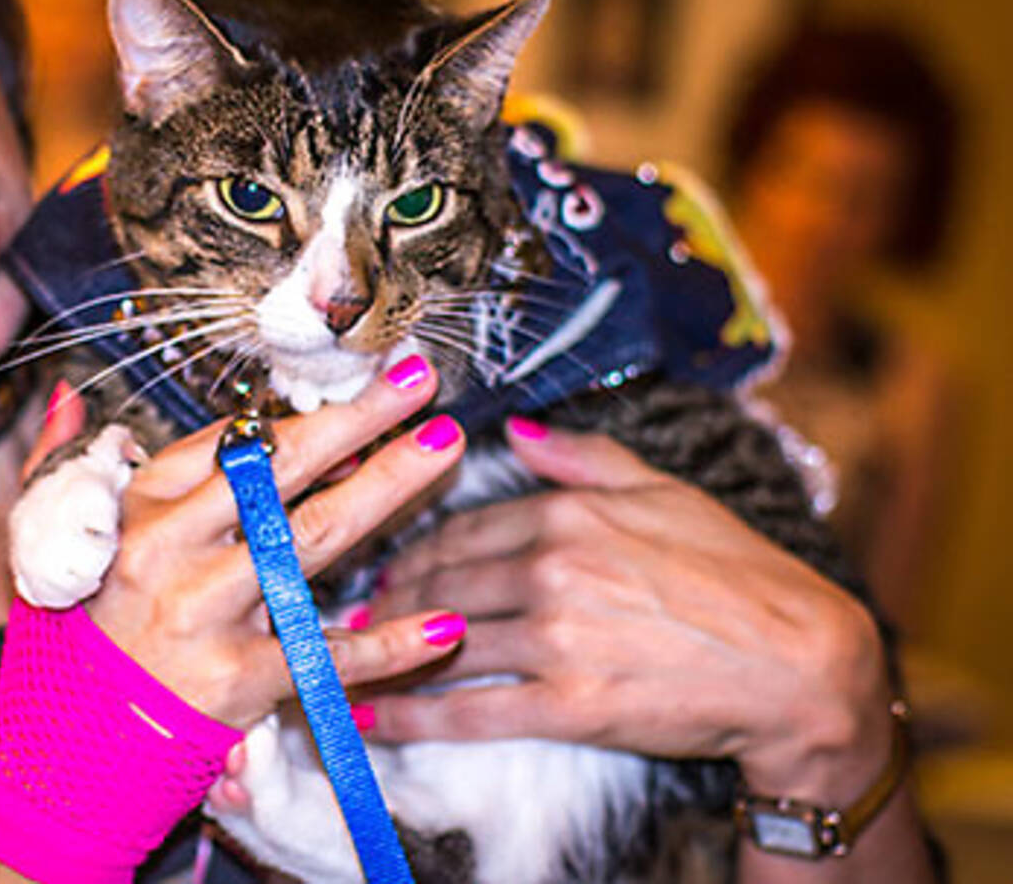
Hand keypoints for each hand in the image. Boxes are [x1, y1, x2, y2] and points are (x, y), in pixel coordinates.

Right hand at [27, 360, 470, 728]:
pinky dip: (392, 645)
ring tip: (442, 445)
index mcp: (135, 509)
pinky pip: (329, 654)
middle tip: (418, 380)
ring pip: (312, 537)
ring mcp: (207, 613)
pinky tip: (445, 626)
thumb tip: (68, 393)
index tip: (352, 381)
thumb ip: (60, 460)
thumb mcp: (44, 538)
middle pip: (279, 470)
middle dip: (356, 418)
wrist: (60, 750)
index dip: (298, 412)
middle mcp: (170, 550)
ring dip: (386, 485)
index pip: (228, 443)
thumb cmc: (69, 639)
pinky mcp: (237, 679)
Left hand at [363, 420, 896, 802]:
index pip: (458, 527)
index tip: (384, 562)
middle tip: (355, 612)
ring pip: (440, 642)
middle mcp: (551, 570)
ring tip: (350, 658)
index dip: (411, 549)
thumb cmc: (740, 574)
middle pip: (437, 583)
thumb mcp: (665, 491)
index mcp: (566, 513)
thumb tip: (514, 432)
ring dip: (384, 651)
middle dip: (387, 598)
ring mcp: (556, 639)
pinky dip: (410, 716)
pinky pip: (467, 711)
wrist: (801, 665)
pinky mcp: (568, 706)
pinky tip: (369, 719)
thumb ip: (582, 458)